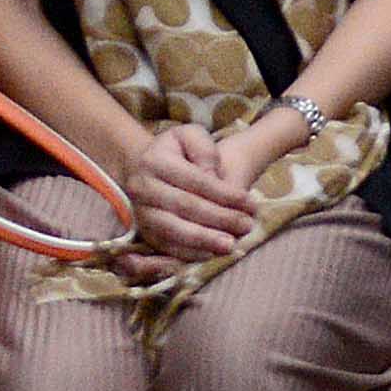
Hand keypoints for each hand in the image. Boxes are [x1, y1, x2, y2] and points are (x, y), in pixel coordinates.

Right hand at [122, 117, 276, 258]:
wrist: (147, 169)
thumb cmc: (178, 152)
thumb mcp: (192, 136)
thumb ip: (204, 150)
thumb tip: (212, 177)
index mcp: (155, 161)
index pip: (195, 180)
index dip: (224, 194)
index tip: (250, 203)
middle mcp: (141, 188)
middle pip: (185, 207)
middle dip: (219, 218)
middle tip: (246, 226)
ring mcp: (140, 212)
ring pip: (173, 231)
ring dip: (204, 241)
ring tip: (230, 246)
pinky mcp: (143, 232)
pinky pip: (166, 247)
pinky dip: (189, 253)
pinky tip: (211, 254)